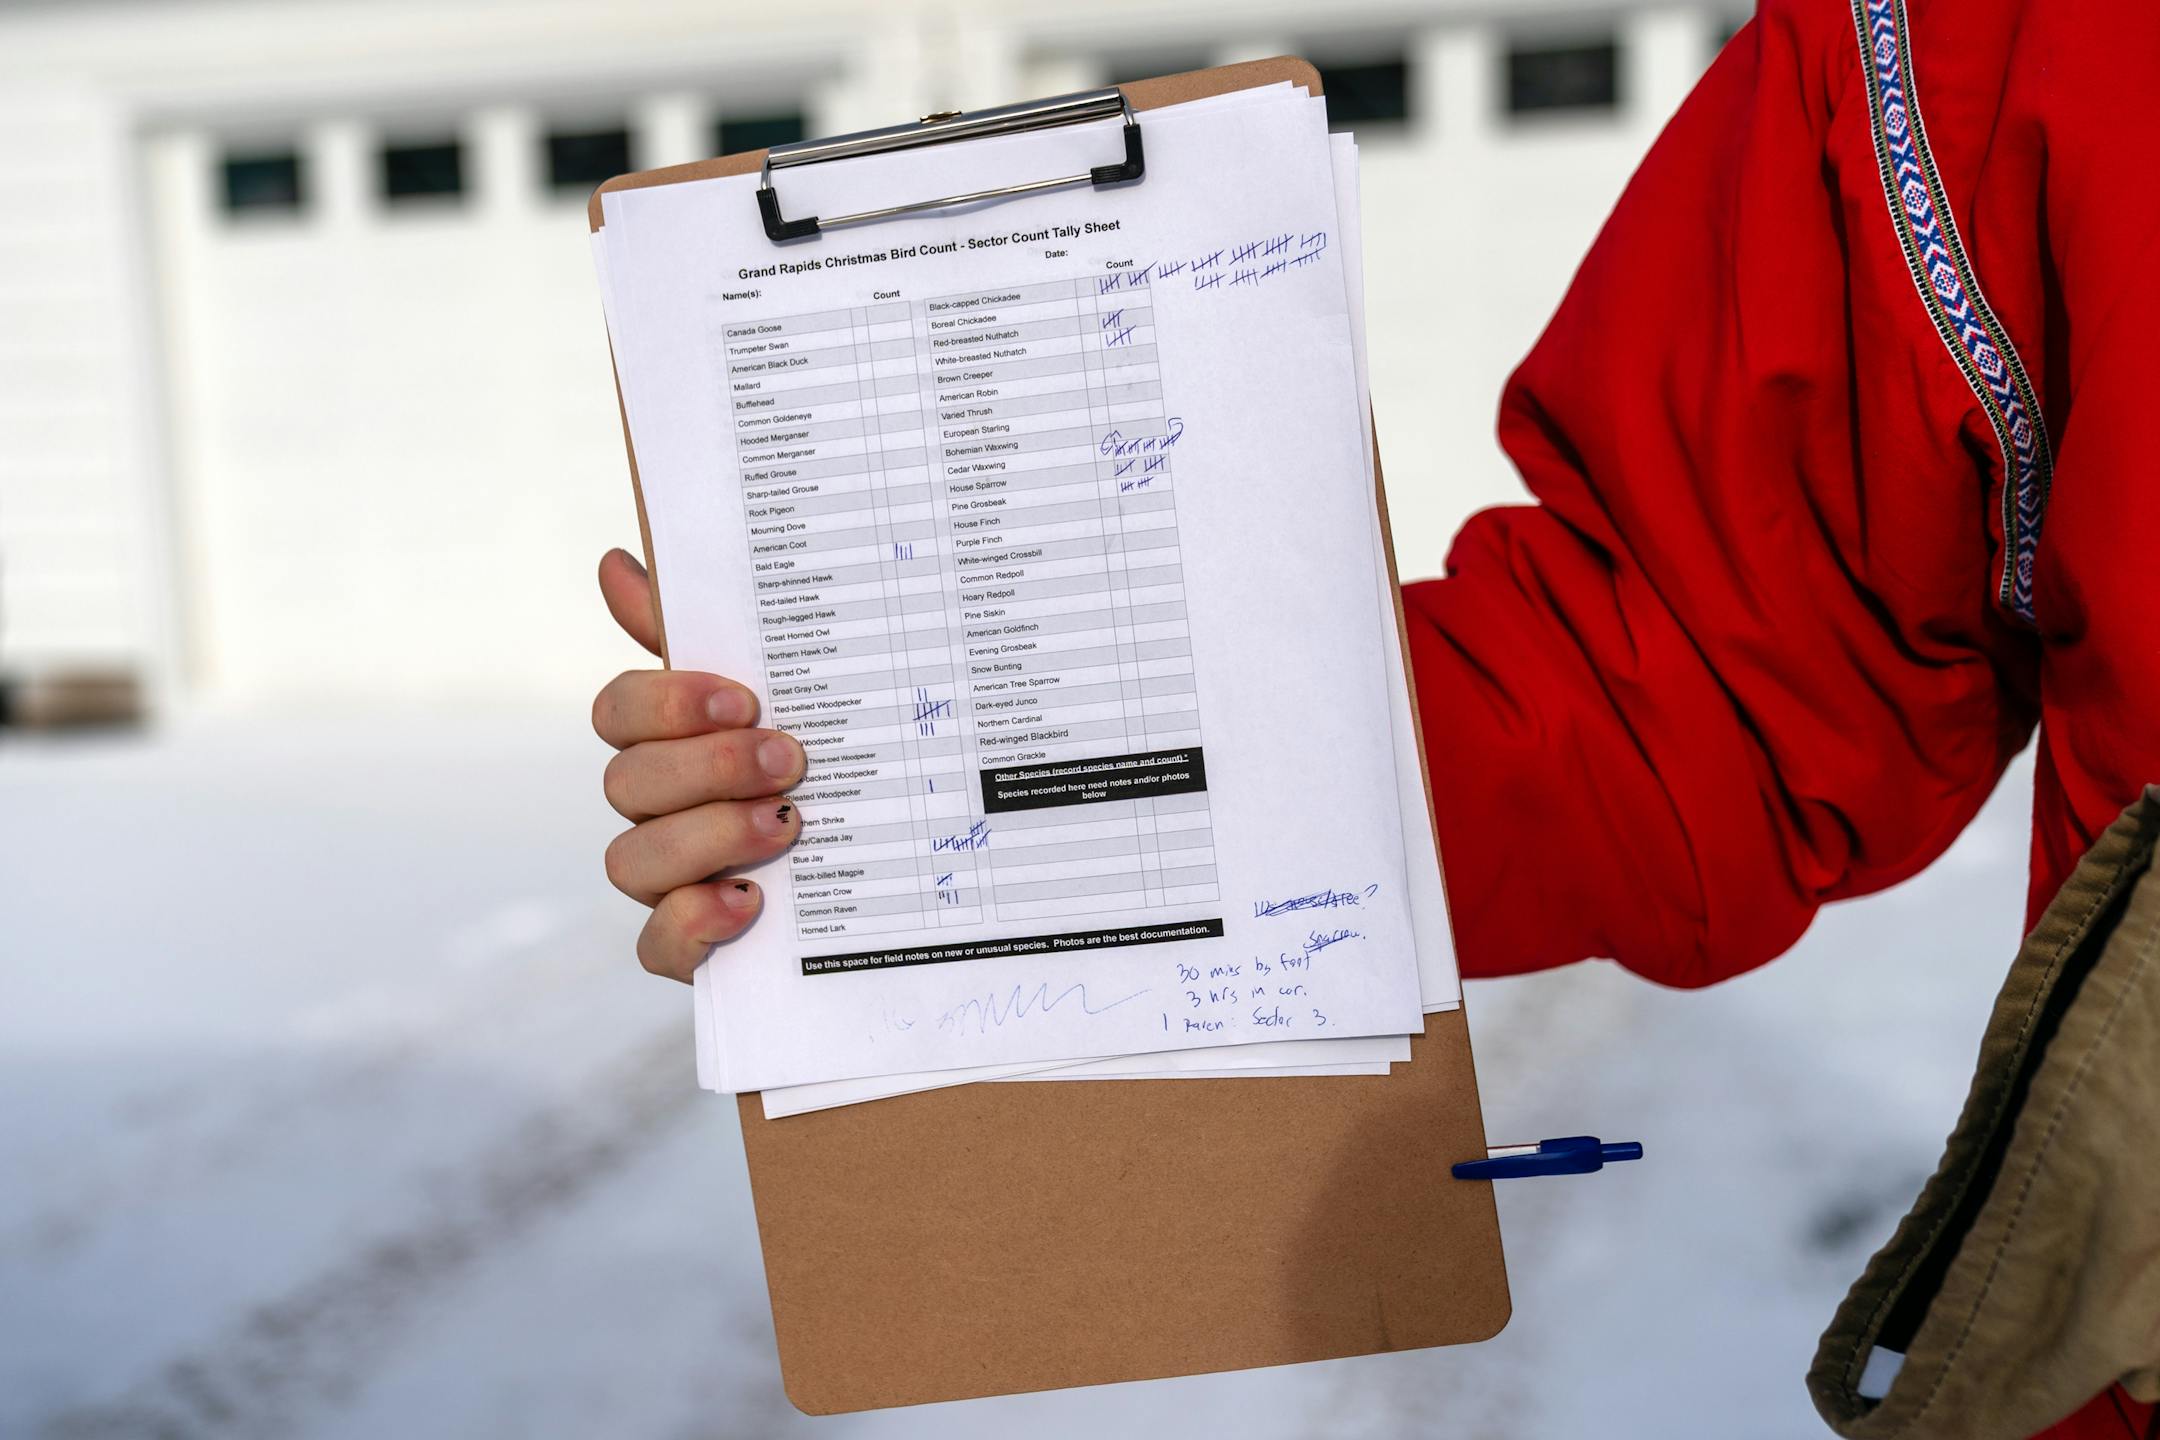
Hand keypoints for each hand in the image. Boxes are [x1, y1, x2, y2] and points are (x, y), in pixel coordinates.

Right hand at [593, 547, 804, 981]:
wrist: (902, 875)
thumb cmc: (833, 761)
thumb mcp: (793, 691)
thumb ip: (708, 633)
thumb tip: (616, 563)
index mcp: (672, 741)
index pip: (618, 711)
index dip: (667, 704)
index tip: (745, 698)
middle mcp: (658, 809)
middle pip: (626, 783)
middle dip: (708, 768)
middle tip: (791, 760)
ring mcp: (669, 881)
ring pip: (631, 861)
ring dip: (708, 838)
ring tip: (788, 825)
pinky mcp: (692, 947)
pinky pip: (655, 947)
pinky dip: (694, 925)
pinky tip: (751, 903)